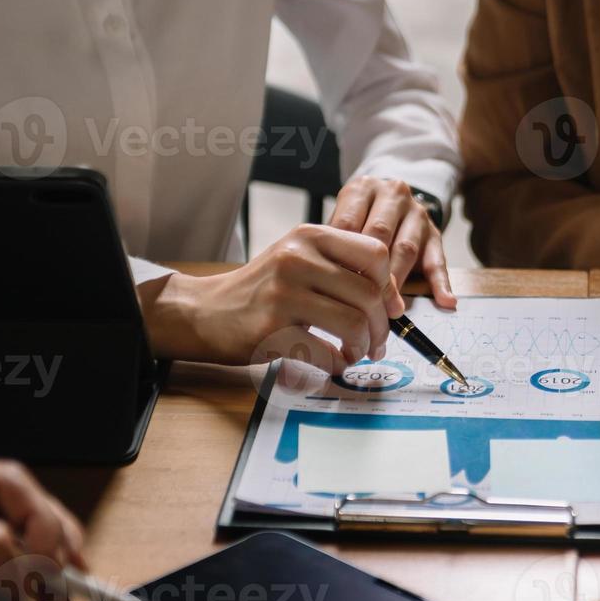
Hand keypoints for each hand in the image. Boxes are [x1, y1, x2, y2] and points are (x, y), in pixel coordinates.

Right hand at [139, 222, 403, 369]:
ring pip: (354, 324)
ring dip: (362, 348)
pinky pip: (326, 352)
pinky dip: (337, 364)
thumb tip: (393, 300)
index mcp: (310, 236)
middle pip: (369, 295)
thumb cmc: (263, 290)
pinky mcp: (271, 329)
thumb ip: (342, 269)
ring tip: (355, 354)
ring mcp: (282, 293)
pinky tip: (333, 362)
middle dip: (381, 327)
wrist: (206, 311)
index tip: (388, 310)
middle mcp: (297, 258)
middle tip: (376, 343)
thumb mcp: (300, 260)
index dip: (389, 287)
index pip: (375, 253)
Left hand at [328, 177, 456, 309]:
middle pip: (379, 233)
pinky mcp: (435, 233)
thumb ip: (335, 242)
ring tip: (390, 308)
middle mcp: (393, 195)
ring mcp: (417, 213)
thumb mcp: (342, 220)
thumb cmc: (357, 220)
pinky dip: (441, 283)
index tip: (334, 285)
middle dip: (369, 270)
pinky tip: (445, 301)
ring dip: (397, 281)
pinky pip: (438, 260)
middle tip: (359, 300)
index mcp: (363, 189)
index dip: (341, 256)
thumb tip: (325, 279)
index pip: (349, 222)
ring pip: (407, 248)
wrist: (390, 203)